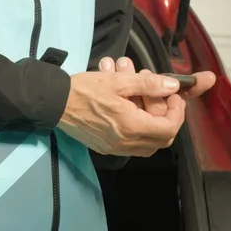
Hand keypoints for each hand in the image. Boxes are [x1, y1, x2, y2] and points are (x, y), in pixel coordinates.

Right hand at [58, 58, 215, 155]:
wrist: (54, 103)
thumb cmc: (85, 90)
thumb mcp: (118, 81)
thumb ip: (148, 84)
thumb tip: (172, 86)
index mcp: (132, 127)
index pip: (169, 128)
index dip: (177, 111)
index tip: (172, 95)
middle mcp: (126, 143)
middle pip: (162, 139)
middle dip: (166, 116)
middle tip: (158, 95)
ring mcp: (116, 148)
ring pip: (148, 143)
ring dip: (153, 122)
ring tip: (142, 99)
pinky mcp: (106, 148)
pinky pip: (133, 144)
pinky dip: (138, 128)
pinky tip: (129, 108)